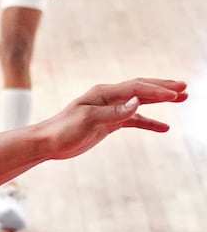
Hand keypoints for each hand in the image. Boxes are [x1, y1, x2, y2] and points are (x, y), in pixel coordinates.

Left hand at [38, 78, 186, 160]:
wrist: (46, 143)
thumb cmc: (62, 130)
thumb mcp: (87, 121)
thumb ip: (114, 112)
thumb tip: (138, 102)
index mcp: (103, 93)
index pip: (136, 88)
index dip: (156, 90)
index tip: (174, 94)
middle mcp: (108, 98)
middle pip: (142, 89)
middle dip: (163, 88)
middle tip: (185, 88)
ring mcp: (110, 110)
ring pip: (140, 102)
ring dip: (160, 101)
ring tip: (181, 99)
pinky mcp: (108, 123)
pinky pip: (133, 120)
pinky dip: (148, 122)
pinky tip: (163, 128)